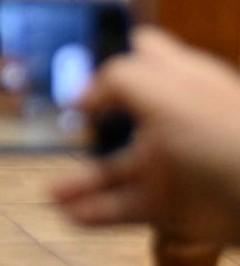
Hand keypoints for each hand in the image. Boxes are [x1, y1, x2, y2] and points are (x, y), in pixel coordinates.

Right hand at [51, 27, 239, 245]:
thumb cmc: (219, 131)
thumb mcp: (159, 87)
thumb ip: (113, 79)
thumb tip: (80, 97)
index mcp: (176, 81)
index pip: (141, 55)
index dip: (107, 54)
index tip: (68, 64)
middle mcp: (170, 119)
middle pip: (116, 116)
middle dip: (81, 123)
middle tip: (47, 126)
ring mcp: (169, 164)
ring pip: (112, 169)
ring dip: (77, 177)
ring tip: (47, 187)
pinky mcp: (169, 204)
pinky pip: (121, 207)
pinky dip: (91, 211)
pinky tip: (64, 211)